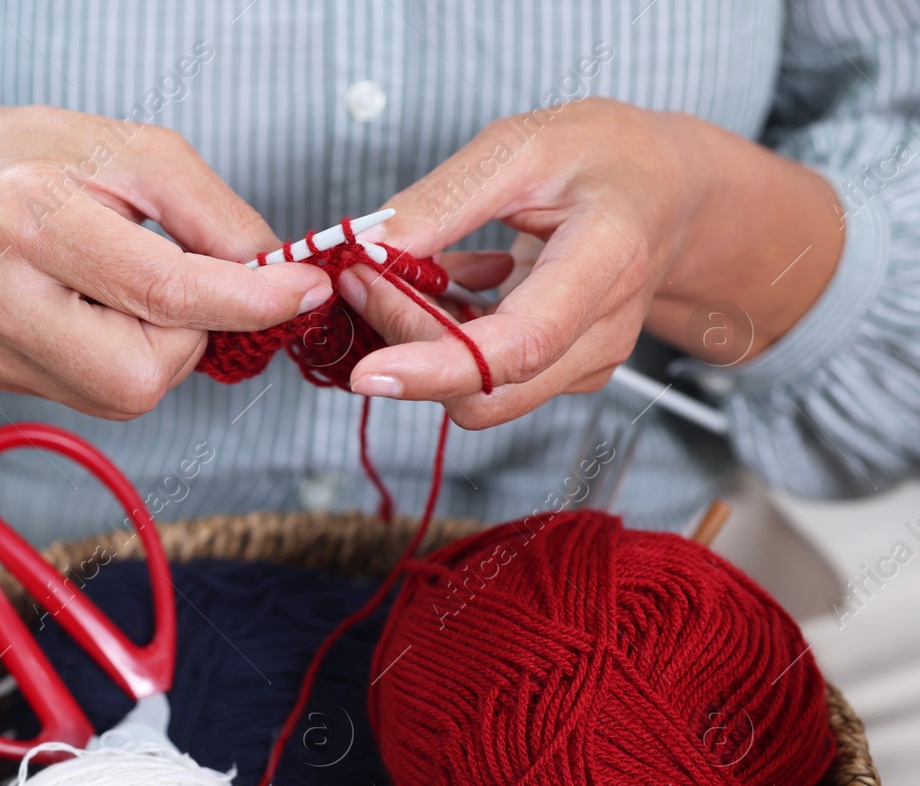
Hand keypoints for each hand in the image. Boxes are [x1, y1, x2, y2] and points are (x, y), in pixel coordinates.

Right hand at [0, 105, 329, 418]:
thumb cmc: (37, 159)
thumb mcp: (134, 150)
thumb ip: (214, 213)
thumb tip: (276, 274)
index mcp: (33, 213)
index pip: (164, 289)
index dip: (250, 301)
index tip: (300, 290)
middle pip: (141, 374)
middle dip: (190, 340)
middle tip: (183, 289)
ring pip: (123, 395)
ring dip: (158, 352)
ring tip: (127, 292)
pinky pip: (95, 395)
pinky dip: (120, 359)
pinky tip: (94, 313)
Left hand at [342, 98, 843, 428]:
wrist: (667, 189)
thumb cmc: (605, 157)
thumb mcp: (522, 146)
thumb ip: (444, 200)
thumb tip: (373, 247)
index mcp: (607, 262)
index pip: (518, 346)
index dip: (436, 368)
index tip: (369, 370)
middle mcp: (604, 331)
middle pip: (486, 387)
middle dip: (407, 345)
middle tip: (364, 276)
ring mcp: (587, 361)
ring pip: (479, 394)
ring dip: (418, 344)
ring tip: (397, 274)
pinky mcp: (565, 372)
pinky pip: (486, 381)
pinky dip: (443, 342)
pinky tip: (445, 288)